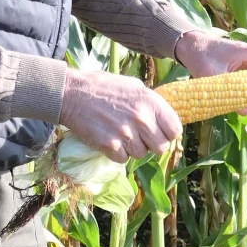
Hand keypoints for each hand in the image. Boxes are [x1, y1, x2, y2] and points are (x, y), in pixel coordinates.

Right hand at [60, 69, 182, 163]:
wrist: (72, 93)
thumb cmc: (103, 87)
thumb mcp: (133, 86)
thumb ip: (150, 103)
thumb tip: (164, 118)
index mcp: (150, 101)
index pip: (175, 130)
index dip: (167, 133)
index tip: (158, 132)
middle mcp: (142, 118)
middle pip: (161, 147)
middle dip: (150, 144)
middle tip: (137, 136)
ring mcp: (126, 133)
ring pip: (141, 155)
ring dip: (132, 149)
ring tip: (120, 134)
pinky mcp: (110, 145)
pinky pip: (123, 159)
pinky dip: (116, 153)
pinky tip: (109, 139)